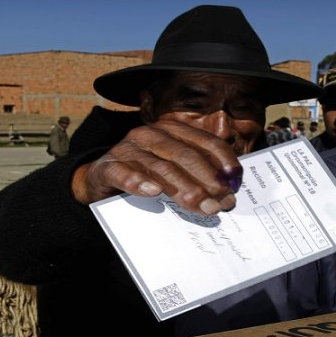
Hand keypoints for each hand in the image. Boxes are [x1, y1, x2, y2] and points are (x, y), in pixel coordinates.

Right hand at [71, 119, 242, 214]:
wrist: (100, 182)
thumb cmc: (144, 176)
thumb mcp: (173, 171)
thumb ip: (197, 174)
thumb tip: (228, 191)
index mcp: (172, 131)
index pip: (204, 141)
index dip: (223, 159)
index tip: (235, 180)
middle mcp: (150, 135)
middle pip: (185, 156)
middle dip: (207, 180)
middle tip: (220, 203)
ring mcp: (128, 149)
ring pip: (160, 167)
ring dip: (182, 188)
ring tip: (198, 205)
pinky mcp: (108, 166)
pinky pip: (123, 173)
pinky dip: (138, 182)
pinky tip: (153, 193)